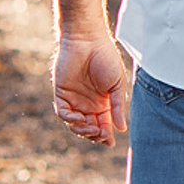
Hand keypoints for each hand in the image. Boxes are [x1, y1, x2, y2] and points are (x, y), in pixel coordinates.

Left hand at [52, 28, 131, 143]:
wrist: (87, 41)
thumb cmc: (106, 59)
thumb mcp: (117, 84)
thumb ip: (117, 106)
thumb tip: (121, 128)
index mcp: (103, 102)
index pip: (104, 125)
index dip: (106, 135)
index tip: (110, 142)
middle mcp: (88, 104)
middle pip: (89, 128)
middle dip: (95, 135)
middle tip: (101, 134)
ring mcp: (74, 100)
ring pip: (75, 125)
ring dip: (83, 130)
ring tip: (91, 127)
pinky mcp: (61, 95)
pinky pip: (64, 114)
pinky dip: (71, 120)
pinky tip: (80, 118)